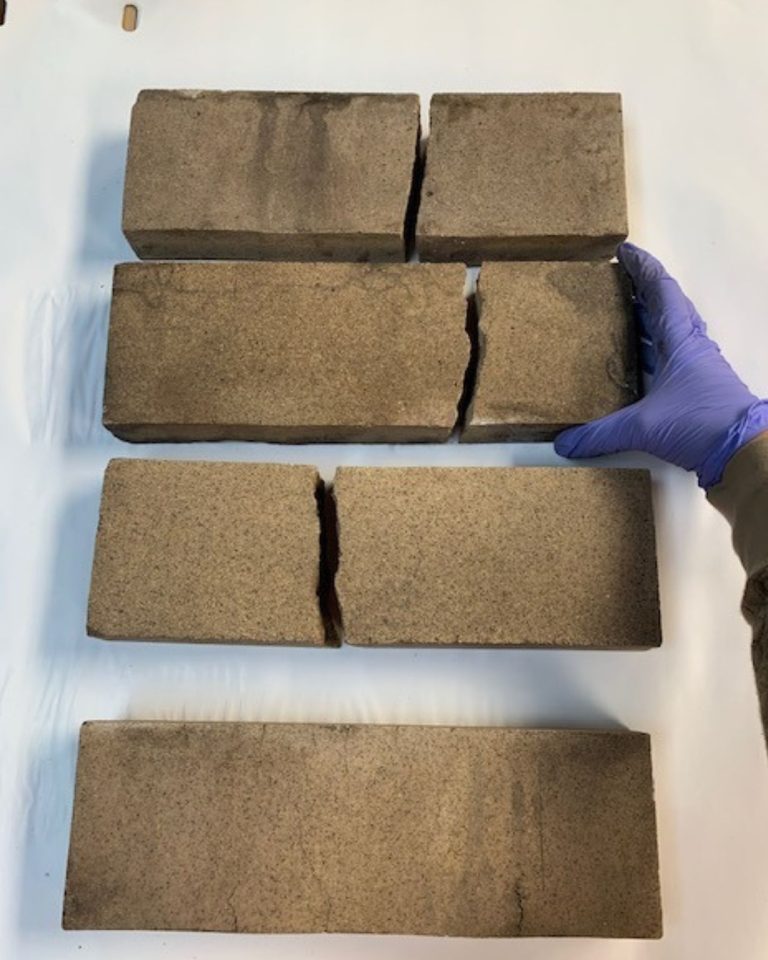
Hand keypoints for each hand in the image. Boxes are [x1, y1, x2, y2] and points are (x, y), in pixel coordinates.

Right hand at [554, 242, 767, 488]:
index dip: (643, 269)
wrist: (743, 452)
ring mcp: (696, 370)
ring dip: (645, 324)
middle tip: (615, 285)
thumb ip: (600, 434)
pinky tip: (632, 368)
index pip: (661, 291)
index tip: (624, 253)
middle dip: (641, 293)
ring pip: (668, 335)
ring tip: (617, 319)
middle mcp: (691, 349)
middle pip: (666, 308)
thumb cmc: (699, 423)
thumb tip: (564, 443)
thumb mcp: (643, 426)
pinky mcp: (695, 392)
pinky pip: (668, 362)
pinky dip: (649, 356)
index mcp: (681, 341)